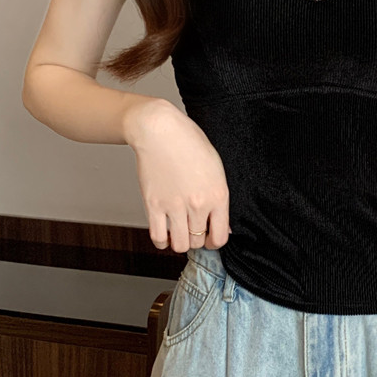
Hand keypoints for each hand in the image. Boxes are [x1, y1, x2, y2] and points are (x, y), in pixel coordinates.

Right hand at [125, 99, 230, 252]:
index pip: (220, 237)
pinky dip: (162, 241)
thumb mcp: (216, 169)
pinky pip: (158, 237)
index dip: (214, 241)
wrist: (160, 130)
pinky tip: (165, 232)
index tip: (210, 238)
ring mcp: (174, 206)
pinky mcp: (153, 205)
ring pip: (179, 245)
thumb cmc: (189, 144)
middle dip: (196, 240)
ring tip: (179, 231)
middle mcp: (197, 204)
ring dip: (180, 242)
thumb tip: (223, 227)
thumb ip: (220, 199)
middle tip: (193, 230)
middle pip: (198, 241)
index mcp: (217, 195)